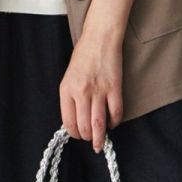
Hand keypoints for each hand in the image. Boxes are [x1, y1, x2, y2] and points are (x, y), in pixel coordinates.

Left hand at [59, 24, 123, 151]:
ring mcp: (99, 91)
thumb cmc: (83, 57)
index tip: (78, 135)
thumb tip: (76, 120)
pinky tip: (112, 123)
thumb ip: (70, 98)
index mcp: (66, 90)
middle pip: (84, 126)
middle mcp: (81, 92)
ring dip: (100, 137)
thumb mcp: (68, 78)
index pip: (68, 122)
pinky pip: (115, 113)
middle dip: (87, 138)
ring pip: (99, 124)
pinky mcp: (114, 88)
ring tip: (100, 142)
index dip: (74, 133)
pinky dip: (114, 122)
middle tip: (90, 140)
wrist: (99, 39)